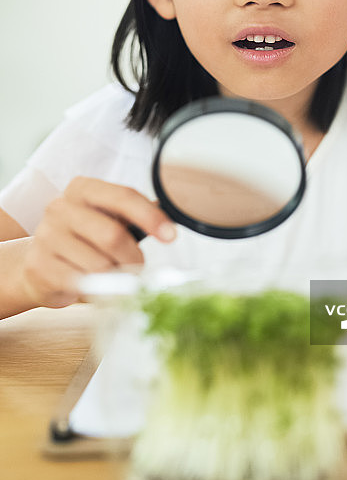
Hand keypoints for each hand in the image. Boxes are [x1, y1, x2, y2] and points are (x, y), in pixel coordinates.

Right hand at [21, 177, 175, 307]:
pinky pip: (81, 283)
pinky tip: (93, 286)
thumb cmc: (83, 240)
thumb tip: (174, 213)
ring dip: (115, 277)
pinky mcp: (39, 265)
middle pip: (113, 235)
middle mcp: (60, 207)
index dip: (151, 217)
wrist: (38, 264)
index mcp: (82, 189)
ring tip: (112, 277)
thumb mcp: (107, 219)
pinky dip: (96, 290)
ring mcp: (46, 236)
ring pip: (99, 264)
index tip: (170, 236)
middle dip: (133, 258)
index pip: (123, 196)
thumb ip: (136, 215)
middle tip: (137, 268)